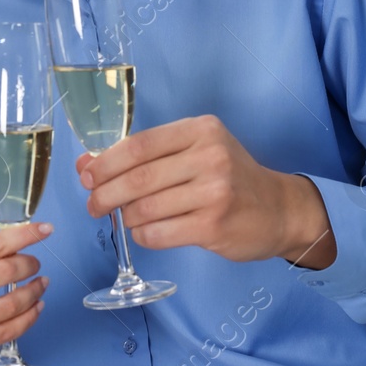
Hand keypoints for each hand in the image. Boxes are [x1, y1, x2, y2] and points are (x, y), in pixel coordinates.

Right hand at [0, 223, 50, 365]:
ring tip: (41, 286)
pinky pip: (8, 332)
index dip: (25, 235)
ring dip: (34, 293)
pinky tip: (35, 309)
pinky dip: (28, 318)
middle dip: (31, 265)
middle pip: (7, 271)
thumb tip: (12, 251)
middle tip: (37, 265)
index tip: (46, 229)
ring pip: (12, 304)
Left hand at [79, 115, 335, 269]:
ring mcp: (214, 193)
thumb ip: (149, 154)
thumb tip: (88, 163)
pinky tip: (146, 231)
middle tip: (93, 204)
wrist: (279, 209)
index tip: (86, 175)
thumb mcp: (197, 150)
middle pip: (138, 178)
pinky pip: (159, 234)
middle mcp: (209, 157)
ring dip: (125, 217)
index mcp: (201, 130)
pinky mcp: (213, 226)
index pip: (139, 145)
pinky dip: (143, 235)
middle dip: (105, 193)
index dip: (105, 162)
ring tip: (124, 218)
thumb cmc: (230, 177)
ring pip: (145, 208)